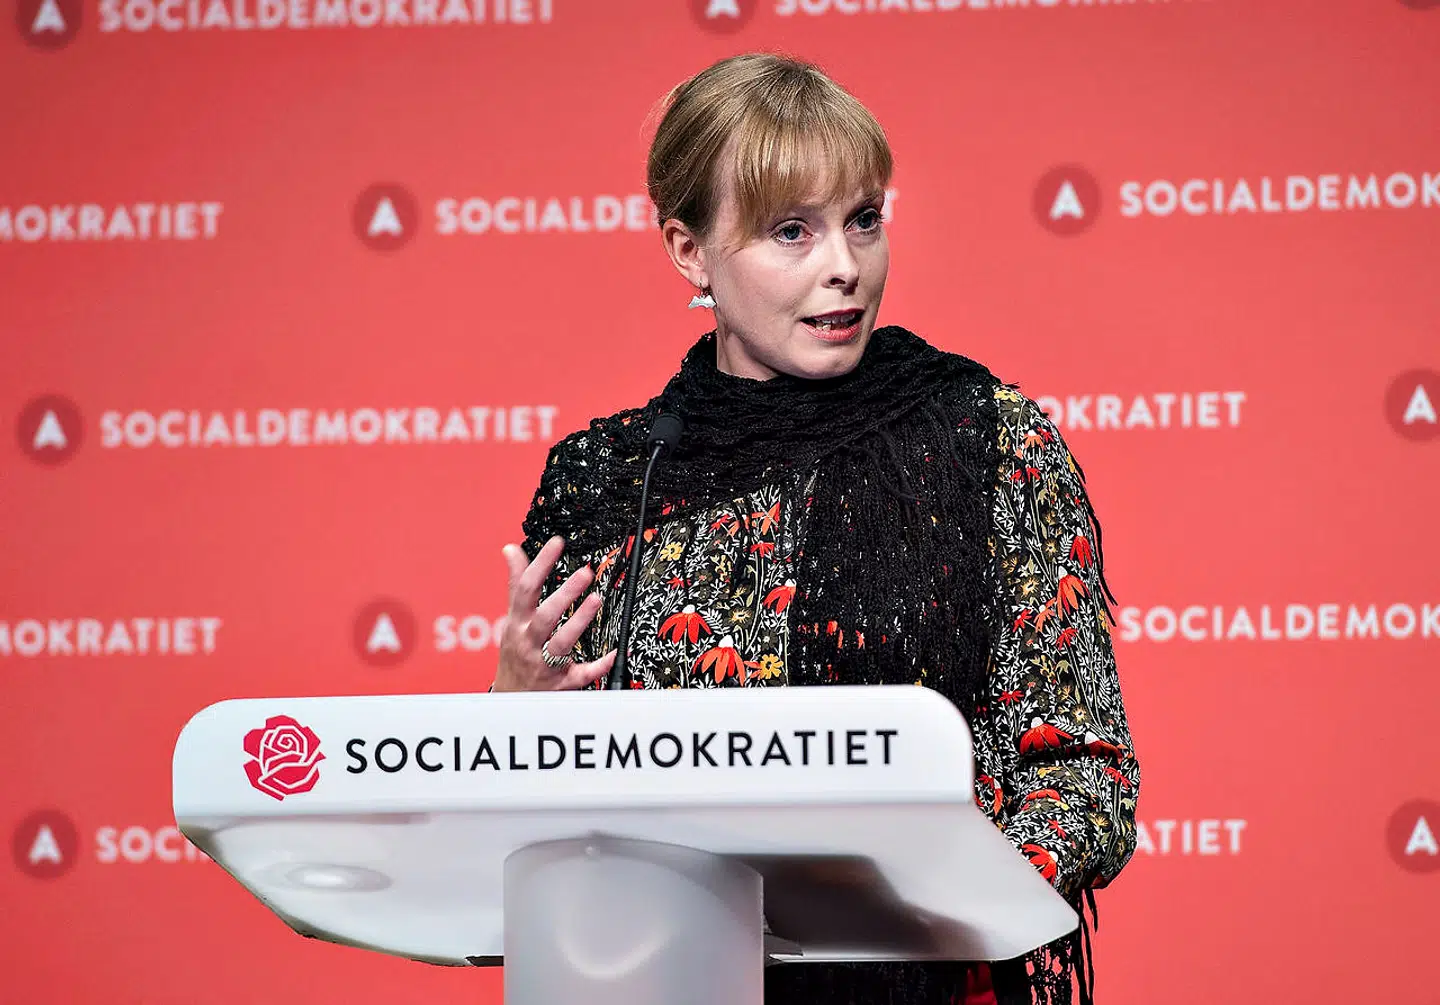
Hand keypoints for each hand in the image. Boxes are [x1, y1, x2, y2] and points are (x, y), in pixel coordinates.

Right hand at [493, 535, 615, 691]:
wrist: (511, 698)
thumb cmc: (515, 652)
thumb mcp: (512, 617)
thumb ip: (516, 583)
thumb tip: (511, 550)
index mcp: (518, 623)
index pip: (526, 589)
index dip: (540, 564)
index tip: (558, 542)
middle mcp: (529, 642)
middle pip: (545, 616)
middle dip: (565, 594)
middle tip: (585, 572)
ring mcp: (544, 664)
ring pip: (561, 643)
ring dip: (579, 621)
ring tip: (596, 599)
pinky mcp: (561, 683)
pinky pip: (581, 675)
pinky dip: (598, 665)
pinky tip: (613, 653)